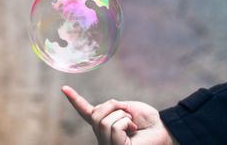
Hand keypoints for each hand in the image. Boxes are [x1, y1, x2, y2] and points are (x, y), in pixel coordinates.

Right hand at [62, 85, 178, 144]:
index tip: (63, 87)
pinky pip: (114, 127)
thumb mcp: (125, 107)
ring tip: (132, 123)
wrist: (163, 128)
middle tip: (128, 113)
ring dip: (122, 115)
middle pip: (96, 114)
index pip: (86, 111)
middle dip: (113, 106)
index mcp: (104, 123)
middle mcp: (102, 135)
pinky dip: (126, 122)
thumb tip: (98, 112)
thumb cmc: (147, 120)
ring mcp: (108, 143)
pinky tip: (133, 129)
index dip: (74, 99)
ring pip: (104, 121)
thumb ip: (110, 109)